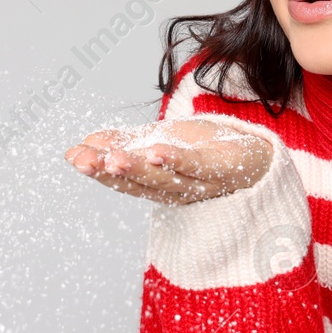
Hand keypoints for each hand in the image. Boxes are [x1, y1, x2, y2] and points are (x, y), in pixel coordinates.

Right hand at [63, 119, 272, 204]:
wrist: (258, 155)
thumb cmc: (204, 150)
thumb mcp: (158, 141)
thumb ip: (122, 145)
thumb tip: (80, 148)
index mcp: (158, 184)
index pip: (124, 180)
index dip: (98, 170)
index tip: (73, 157)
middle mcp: (177, 190)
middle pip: (140, 183)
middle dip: (111, 172)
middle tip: (85, 161)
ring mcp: (201, 182)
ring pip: (165, 179)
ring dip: (138, 169)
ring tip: (114, 158)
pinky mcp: (223, 167)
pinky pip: (198, 166)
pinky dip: (177, 160)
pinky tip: (156, 150)